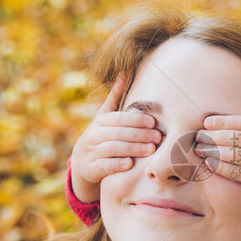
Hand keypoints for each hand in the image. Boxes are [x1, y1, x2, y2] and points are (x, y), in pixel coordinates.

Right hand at [70, 74, 160, 202]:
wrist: (82, 162)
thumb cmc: (101, 136)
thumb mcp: (105, 117)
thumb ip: (115, 97)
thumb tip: (124, 72)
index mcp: (100, 122)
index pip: (118, 118)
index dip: (135, 120)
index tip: (153, 122)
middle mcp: (94, 135)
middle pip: (117, 133)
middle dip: (139, 135)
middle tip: (158, 137)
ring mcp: (91, 152)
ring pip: (112, 149)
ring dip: (132, 149)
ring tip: (151, 150)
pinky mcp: (90, 169)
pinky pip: (103, 166)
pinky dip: (116, 164)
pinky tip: (130, 164)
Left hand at [194, 83, 240, 201]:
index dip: (225, 121)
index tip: (208, 122)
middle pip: (237, 139)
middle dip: (214, 137)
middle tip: (198, 135)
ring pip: (234, 156)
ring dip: (213, 152)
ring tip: (199, 148)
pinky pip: (237, 173)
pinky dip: (221, 168)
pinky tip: (209, 162)